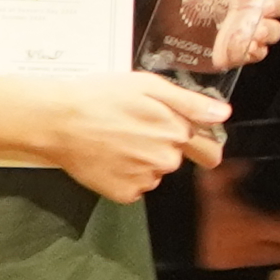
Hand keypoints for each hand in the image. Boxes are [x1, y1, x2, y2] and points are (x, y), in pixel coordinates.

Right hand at [37, 72, 231, 203]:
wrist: (57, 120)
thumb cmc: (101, 96)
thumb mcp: (149, 86)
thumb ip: (190, 102)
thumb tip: (223, 114)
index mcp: (177, 132)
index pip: (207, 149)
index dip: (198, 141)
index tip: (182, 136)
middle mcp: (166, 160)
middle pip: (175, 158)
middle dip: (162, 145)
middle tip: (131, 128)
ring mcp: (145, 180)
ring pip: (154, 172)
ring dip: (142, 160)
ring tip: (115, 140)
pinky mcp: (124, 194)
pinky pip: (134, 186)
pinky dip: (124, 175)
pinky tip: (108, 157)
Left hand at [157, 0, 279, 73]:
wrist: (168, 31)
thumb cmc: (182, 1)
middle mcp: (254, 5)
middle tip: (263, 6)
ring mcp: (251, 29)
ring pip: (276, 29)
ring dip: (270, 30)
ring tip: (255, 31)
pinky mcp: (243, 50)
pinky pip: (259, 52)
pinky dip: (256, 50)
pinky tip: (246, 47)